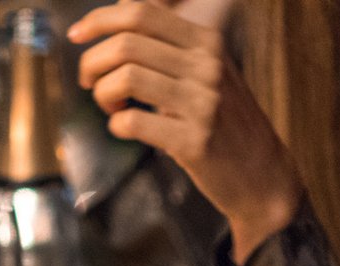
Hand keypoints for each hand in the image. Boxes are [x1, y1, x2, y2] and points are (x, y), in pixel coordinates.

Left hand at [69, 1, 300, 259]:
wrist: (262, 176)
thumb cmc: (224, 122)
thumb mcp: (206, 71)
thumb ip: (170, 44)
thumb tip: (118, 11)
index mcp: (207, 41)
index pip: (141, 12)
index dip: (99, 20)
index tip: (76, 36)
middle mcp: (208, 65)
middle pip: (127, 44)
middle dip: (93, 63)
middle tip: (90, 83)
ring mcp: (203, 103)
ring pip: (126, 78)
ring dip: (104, 95)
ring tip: (112, 107)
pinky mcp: (194, 141)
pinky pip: (133, 123)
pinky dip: (117, 126)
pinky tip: (125, 128)